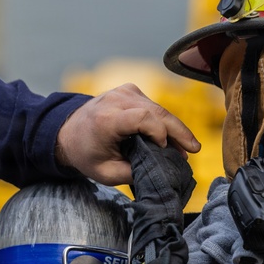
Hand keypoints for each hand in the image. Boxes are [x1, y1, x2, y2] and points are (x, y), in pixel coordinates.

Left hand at [56, 83, 200, 184]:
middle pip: (157, 112)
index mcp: (106, 120)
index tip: (164, 149)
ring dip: (174, 128)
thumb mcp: (106, 173)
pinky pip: (154, 106)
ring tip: (186, 148)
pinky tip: (171, 137)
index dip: (160, 133)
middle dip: (179, 132)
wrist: (68, 132)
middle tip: (194, 150)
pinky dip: (165, 122)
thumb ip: (134, 172)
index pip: (143, 117)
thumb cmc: (87, 154)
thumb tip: (162, 169)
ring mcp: (124, 92)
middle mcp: (116, 100)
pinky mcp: (130, 90)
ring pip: (159, 109)